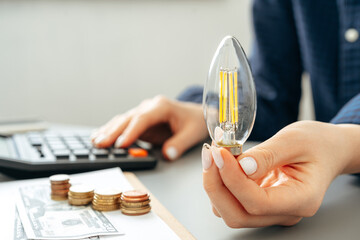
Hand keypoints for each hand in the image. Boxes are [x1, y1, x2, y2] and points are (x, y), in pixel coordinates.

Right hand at [91, 95, 207, 159]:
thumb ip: (180, 144)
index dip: (131, 131)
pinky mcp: (140, 120)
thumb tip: (167, 154)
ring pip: (122, 120)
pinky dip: (112, 131)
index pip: (143, 118)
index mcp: (162, 106)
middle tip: (99, 143)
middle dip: (113, 131)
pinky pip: (124, 125)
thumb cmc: (195, 122)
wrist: (196, 114)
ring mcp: (143, 112)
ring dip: (109, 130)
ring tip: (95, 141)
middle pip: (128, 118)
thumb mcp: (192, 133)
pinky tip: (99, 136)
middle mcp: (149, 106)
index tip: (120, 144)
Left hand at [202, 121, 359, 227]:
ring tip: (215, 154)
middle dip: (216, 186)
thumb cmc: (317, 143)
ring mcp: (271, 210)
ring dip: (216, 184)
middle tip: (210, 154)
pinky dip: (221, 182)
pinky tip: (222, 161)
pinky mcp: (260, 202)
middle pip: (238, 215)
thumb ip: (267, 154)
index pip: (257, 202)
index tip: (219, 153)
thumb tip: (240, 165)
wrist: (327, 149)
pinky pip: (232, 201)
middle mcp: (284, 212)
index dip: (233, 179)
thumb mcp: (295, 140)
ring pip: (230, 211)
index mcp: (301, 199)